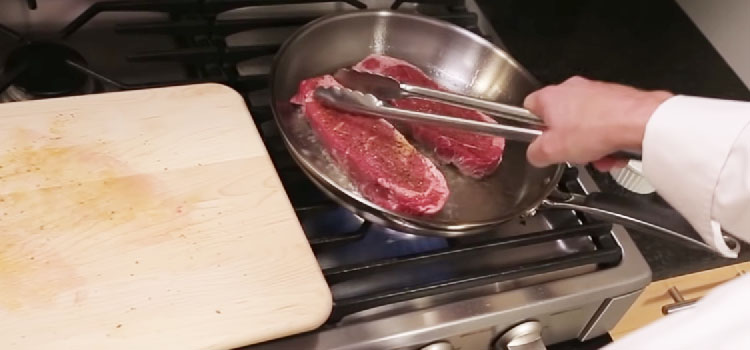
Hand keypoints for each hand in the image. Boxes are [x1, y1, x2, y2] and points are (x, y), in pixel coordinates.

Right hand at [523, 76, 672, 170]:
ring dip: (591, 144)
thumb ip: (535, 153)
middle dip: (568, 141)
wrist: (641, 121)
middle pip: (560, 120)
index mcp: (550, 96)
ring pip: (585, 124)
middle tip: (573, 154)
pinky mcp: (617, 99)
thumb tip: (535, 154)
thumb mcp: (552, 151)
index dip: (533, 128)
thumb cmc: (599, 128)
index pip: (529, 108)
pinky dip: (608, 138)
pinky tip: (614, 151)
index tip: (540, 141)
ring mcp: (596, 92)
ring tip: (600, 156)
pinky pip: (606, 123)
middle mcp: (572, 89)